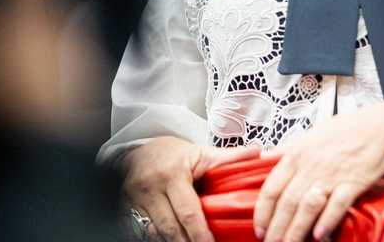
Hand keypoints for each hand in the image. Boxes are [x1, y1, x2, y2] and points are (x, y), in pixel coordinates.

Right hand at [122, 136, 260, 241]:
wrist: (137, 151)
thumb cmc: (174, 155)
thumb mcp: (202, 153)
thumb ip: (229, 157)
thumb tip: (259, 152)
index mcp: (174, 174)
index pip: (189, 211)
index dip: (200, 233)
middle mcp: (151, 188)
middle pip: (170, 227)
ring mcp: (134, 201)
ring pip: (155, 233)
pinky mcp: (124, 209)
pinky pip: (140, 231)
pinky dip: (157, 239)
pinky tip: (171, 239)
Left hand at [253, 97, 383, 241]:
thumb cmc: (351, 128)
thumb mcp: (314, 132)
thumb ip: (290, 147)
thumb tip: (267, 156)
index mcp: (298, 153)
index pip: (271, 188)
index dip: (262, 212)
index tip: (260, 227)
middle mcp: (311, 165)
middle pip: (286, 204)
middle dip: (275, 229)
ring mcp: (332, 175)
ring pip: (306, 209)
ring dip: (295, 231)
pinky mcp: (353, 182)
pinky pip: (336, 206)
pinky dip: (326, 222)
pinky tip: (319, 235)